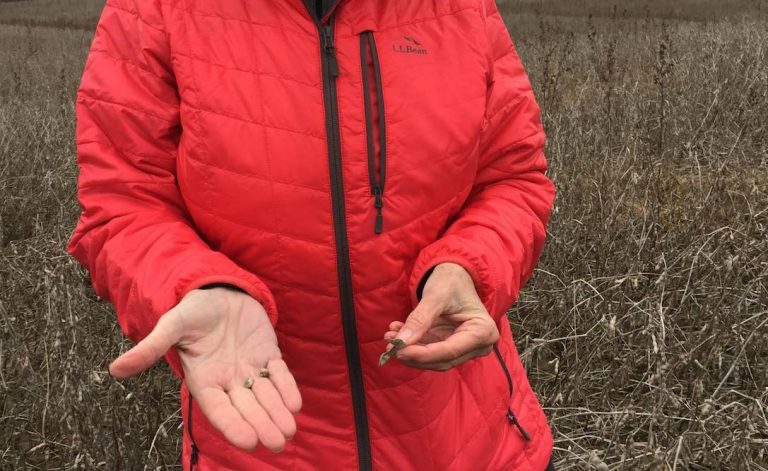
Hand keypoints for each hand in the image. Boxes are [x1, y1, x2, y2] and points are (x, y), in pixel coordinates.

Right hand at [108, 286, 301, 451]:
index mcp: (204, 379)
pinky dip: (287, 387)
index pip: (218, 409)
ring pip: (265, 395)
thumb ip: (150, 348)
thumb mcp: (172, 326)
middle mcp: (228, 379)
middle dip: (262, 424)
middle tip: (277, 442)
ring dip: (277, 412)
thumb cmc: (192, 310)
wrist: (218, 289)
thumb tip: (114, 369)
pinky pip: (279, 373)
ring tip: (289, 431)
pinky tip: (296, 404)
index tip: (249, 441)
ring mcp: (250, 367)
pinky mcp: (268, 353)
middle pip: (246, 407)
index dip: (233, 425)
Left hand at [384, 262, 499, 370]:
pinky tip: (396, 333)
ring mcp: (466, 347)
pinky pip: (430, 352)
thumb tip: (401, 342)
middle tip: (390, 346)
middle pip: (443, 360)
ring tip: (390, 337)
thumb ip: (419, 319)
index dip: (423, 354)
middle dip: (414, 354)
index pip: (450, 351)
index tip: (399, 351)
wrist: (455, 274)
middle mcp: (479, 344)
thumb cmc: (451, 280)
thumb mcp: (435, 296)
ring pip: (434, 359)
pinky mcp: (452, 345)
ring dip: (411, 350)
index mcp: (483, 331)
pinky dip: (413, 345)